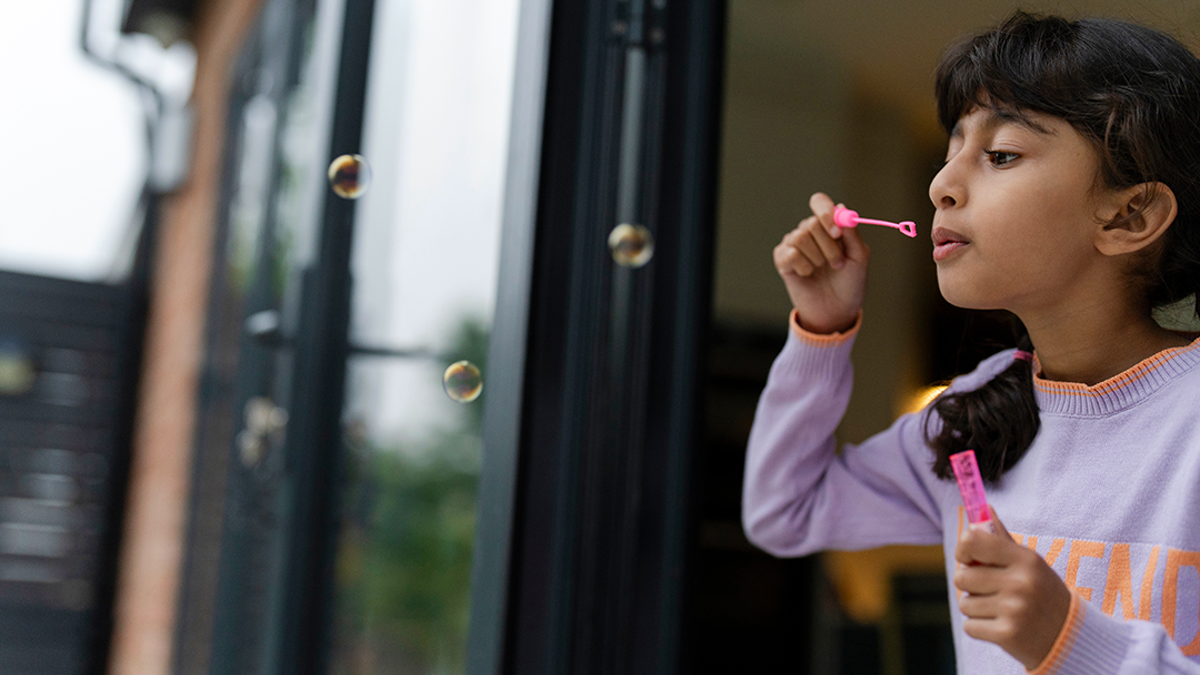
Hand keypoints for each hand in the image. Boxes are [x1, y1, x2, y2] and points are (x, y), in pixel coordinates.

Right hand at [773, 192, 869, 333]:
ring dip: (817, 257)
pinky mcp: (783, 260)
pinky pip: (789, 253)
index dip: (825, 212)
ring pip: (800, 237)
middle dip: (829, 246)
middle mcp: (809, 231)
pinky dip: (803, 266)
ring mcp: (794, 245)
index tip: (837, 232)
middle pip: (812, 222)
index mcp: (828, 226)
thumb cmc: (850, 283)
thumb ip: (851, 233)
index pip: (819, 203)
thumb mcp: (859, 257)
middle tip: (838, 263)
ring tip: (824, 270)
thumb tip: (843, 208)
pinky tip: (808, 274)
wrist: (837, 310)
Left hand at [954, 508, 1071, 669]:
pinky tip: (1002, 626)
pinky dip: (980, 628)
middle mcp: (1021, 582)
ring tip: (1001, 610)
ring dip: (976, 609)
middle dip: (970, 585)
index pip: (972, 541)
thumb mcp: (1030, 563)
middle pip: (962, 577)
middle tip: (991, 591)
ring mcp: (1015, 610)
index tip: (969, 559)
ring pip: (965, 604)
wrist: (1070, 637)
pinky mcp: (1008, 635)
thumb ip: (1003, 539)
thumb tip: (984, 508)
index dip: (963, 550)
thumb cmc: (1042, 593)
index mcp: (1025, 559)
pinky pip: (969, 627)